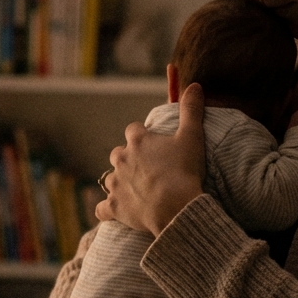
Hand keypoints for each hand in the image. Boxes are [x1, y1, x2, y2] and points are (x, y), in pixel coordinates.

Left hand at [97, 83, 205, 235]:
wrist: (175, 207)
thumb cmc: (184, 171)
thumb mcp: (192, 137)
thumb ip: (191, 110)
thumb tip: (195, 85)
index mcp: (137, 141)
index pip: (133, 130)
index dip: (142, 137)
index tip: (153, 144)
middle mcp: (121, 158)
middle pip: (118, 153)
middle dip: (128, 159)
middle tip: (147, 169)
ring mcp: (115, 183)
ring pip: (110, 179)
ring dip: (119, 183)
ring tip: (136, 191)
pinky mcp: (113, 206)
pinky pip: (102, 208)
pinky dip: (107, 210)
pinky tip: (113, 212)